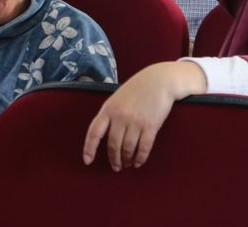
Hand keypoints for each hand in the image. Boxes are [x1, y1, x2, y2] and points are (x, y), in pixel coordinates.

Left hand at [82, 61, 206, 170]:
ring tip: (126, 164)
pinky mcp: (151, 126)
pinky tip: (138, 163)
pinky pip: (143, 148)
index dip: (89, 148)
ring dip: (126, 159)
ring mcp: (135, 122)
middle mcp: (120, 117)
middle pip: (112, 144)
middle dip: (113, 159)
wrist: (159, 80)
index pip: (94, 132)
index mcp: (108, 109)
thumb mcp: (117, 97)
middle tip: (116, 166)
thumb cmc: (137, 88)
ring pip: (127, 148)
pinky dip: (140, 158)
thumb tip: (105, 134)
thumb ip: (110, 114)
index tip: (87, 160)